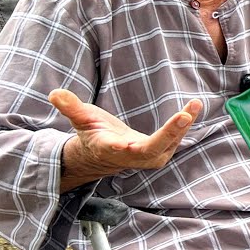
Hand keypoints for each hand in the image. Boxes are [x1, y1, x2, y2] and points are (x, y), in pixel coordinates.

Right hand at [50, 89, 202, 187]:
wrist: (105, 155)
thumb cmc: (93, 134)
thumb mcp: (81, 119)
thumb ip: (71, 107)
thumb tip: (55, 93)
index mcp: (109, 148)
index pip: (115, 149)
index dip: (121, 147)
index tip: (126, 144)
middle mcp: (132, 155)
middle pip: (152, 148)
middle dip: (169, 133)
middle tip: (184, 116)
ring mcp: (150, 156)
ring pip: (170, 143)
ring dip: (183, 125)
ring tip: (193, 104)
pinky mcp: (162, 151)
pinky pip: (176, 137)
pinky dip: (185, 123)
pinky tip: (193, 106)